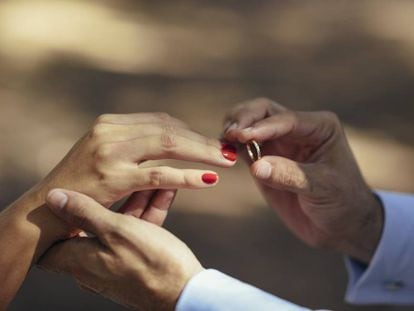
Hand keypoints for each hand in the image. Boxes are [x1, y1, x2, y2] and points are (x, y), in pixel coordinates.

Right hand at [30, 112, 236, 237]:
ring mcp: (111, 153)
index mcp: (110, 123)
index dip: (190, 131)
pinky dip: (187, 176)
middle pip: (169, 129)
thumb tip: (169, 140)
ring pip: (168, 146)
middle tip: (229, 150)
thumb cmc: (79, 184)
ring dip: (202, 153)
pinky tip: (208, 180)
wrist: (46, 208)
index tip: (211, 142)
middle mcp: (110, 131)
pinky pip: (159, 174)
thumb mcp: (103, 154)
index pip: (161, 120)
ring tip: (226, 160)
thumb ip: (132, 144)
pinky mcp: (112, 177)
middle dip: (202, 140)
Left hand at [39, 189, 201, 310]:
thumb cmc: (151, 263)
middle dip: (112, 197)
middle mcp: (93, 265)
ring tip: (155, 179)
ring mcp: (116, 266)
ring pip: (120, 226)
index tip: (72, 192)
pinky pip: (137, 234)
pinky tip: (164, 193)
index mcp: (79, 259)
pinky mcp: (136, 265)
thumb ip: (85, 212)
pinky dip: (148, 215)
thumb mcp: (117, 231)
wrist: (186, 294)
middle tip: (127, 176)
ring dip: (137, 202)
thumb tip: (53, 197)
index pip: (53, 238)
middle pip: (94, 223)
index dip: (58, 214)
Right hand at [223, 98, 382, 262]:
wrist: (341, 226)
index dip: (262, 127)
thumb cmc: (342, 203)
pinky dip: (231, 146)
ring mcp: (279, 144)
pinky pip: (244, 147)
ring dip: (234, 129)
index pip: (285, 120)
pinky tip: (222, 152)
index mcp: (319, 127)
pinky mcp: (264, 160)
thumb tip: (256, 166)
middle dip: (244, 119)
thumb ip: (289, 175)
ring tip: (223, 141)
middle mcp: (297, 129)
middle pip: (263, 112)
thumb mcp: (322, 188)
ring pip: (250, 125)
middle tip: (229, 133)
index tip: (242, 135)